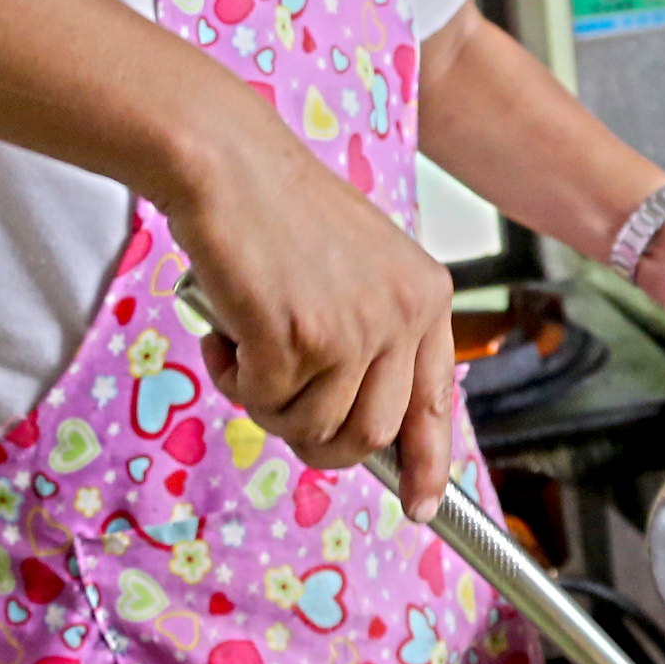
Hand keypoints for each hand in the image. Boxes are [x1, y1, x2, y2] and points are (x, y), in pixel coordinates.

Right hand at [165, 103, 456, 519]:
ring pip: (312, 427)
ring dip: (266, 402)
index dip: (428, 465)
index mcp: (426, 295)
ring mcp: (353, 328)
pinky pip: (262, 401)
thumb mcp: (356, 267)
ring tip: (245, 344)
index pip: (438, 404)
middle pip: (370, 436)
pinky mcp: (298, 337)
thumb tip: (364, 424)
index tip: (420, 503)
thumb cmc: (276, 209)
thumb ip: (372, 335)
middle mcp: (402, 314)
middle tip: (275, 399)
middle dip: (316, 438)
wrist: (226, 160)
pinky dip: (233, 376)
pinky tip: (226, 328)